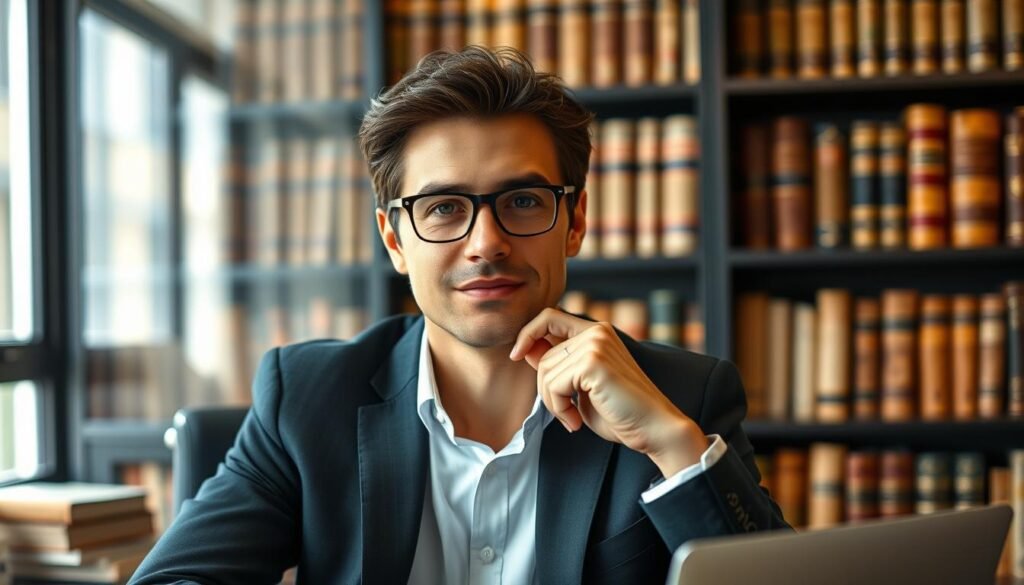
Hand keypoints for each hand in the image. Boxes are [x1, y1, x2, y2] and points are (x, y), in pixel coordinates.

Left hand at [509, 308, 708, 476]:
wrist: (653, 428)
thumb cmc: (619, 412)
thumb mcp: (580, 386)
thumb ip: (558, 365)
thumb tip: (525, 350)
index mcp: (597, 332)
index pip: (549, 316)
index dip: (527, 333)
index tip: (517, 355)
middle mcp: (597, 332)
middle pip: (542, 354)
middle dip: (544, 389)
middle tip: (565, 412)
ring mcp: (596, 344)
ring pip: (545, 370)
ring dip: (553, 403)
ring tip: (573, 418)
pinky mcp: (593, 362)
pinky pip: (553, 384)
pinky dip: (558, 408)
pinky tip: (576, 421)